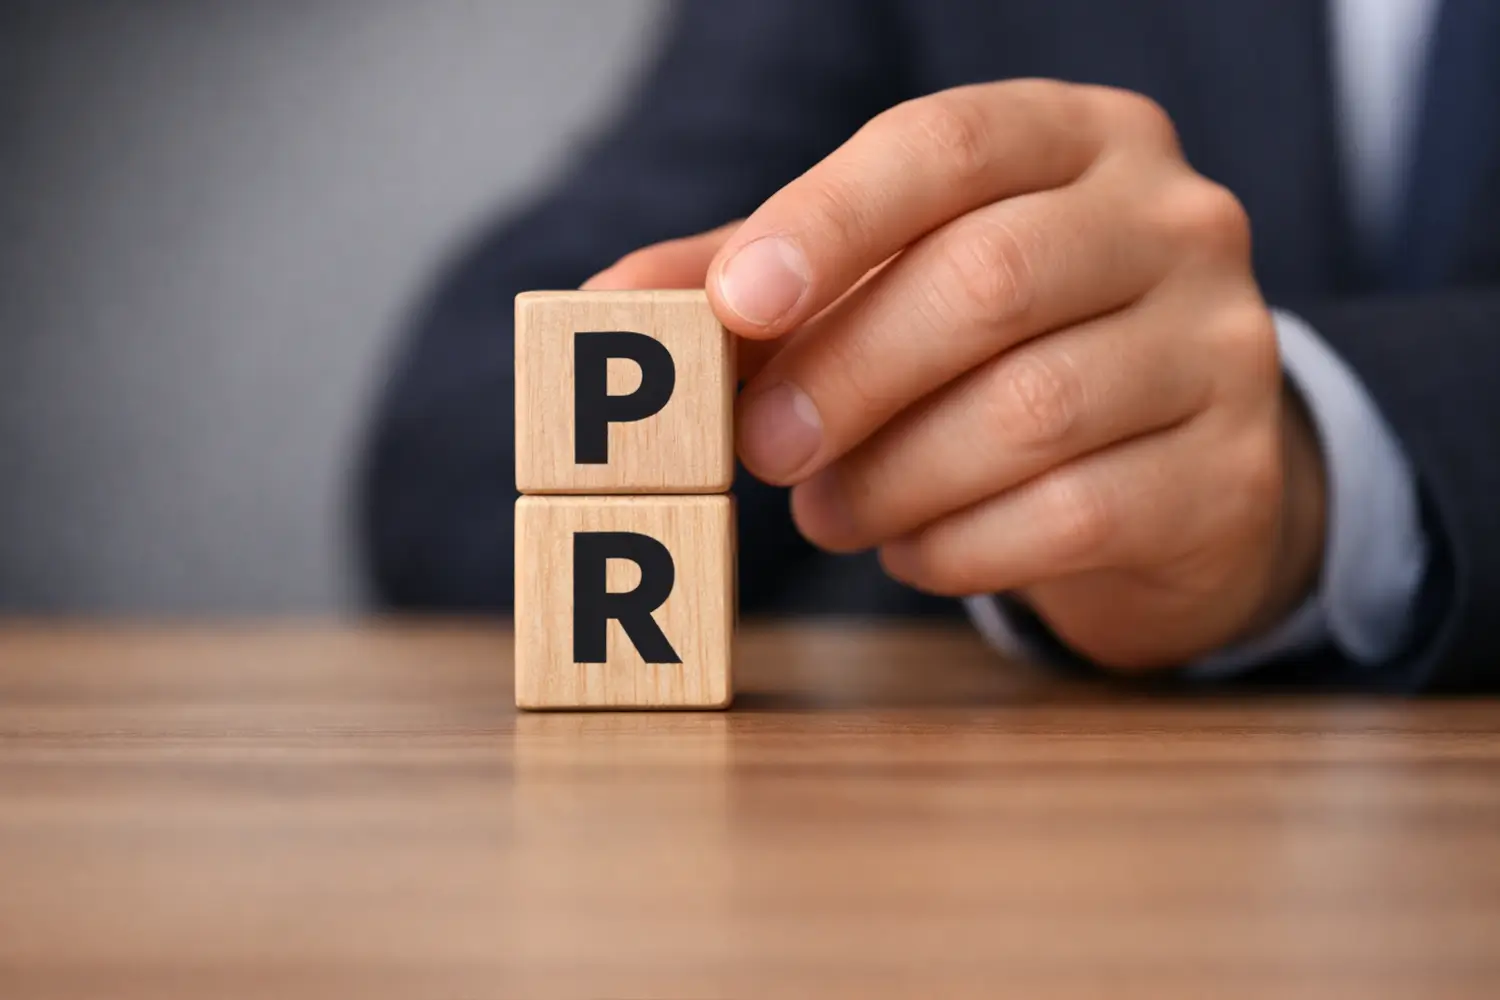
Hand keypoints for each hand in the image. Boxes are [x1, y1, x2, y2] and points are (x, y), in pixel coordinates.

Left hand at [587, 80, 1326, 670]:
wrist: (1173, 467)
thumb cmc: (1003, 352)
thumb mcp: (894, 287)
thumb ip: (765, 284)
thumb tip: (608, 303)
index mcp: (1078, 139)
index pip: (947, 145)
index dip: (828, 221)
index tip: (734, 304)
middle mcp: (1172, 222)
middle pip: (987, 281)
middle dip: (843, 375)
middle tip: (759, 452)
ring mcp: (1225, 346)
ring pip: (1029, 409)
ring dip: (891, 476)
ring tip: (828, 510)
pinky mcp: (1229, 475)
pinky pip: (1072, 514)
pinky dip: (957, 546)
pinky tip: (911, 551)